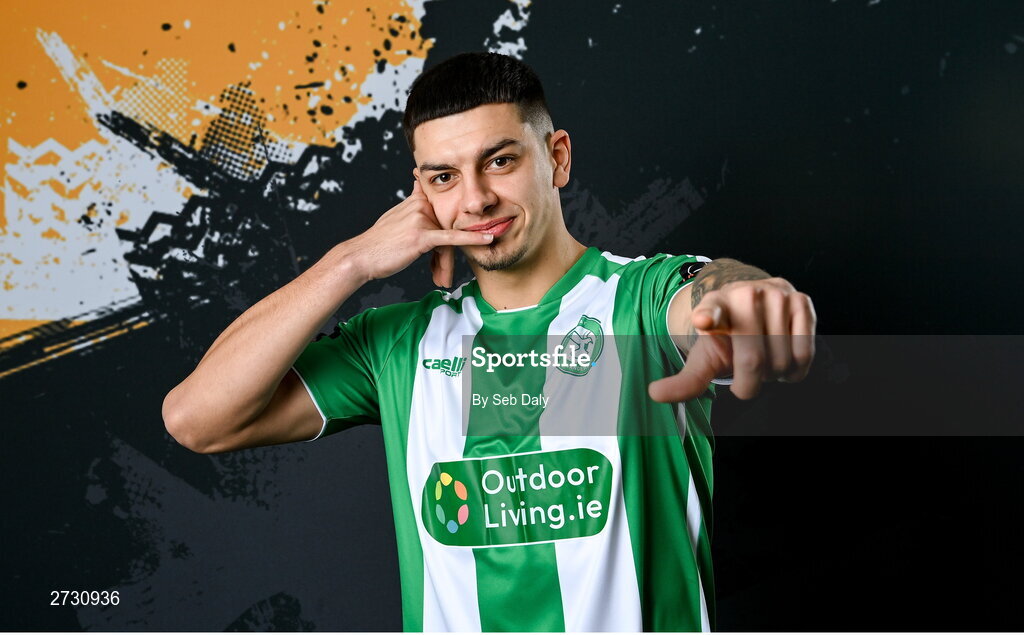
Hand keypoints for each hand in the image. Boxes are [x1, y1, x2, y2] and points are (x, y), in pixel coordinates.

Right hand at [345, 179, 493, 286]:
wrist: (361, 257)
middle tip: (442, 273)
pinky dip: (471, 239)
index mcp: (415, 200)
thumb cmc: (378, 243)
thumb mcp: (395, 218)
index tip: (461, 227)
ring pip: (447, 237)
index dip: (457, 217)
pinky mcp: (422, 235)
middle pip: (447, 226)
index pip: (443, 207)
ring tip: (442, 278)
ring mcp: (421, 219)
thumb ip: (411, 206)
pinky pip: (451, 238)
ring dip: (446, 262)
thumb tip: (417, 187)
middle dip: (446, 252)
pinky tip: (488, 239)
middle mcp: (419, 205)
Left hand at [648, 278, 816, 401]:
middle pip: (754, 362)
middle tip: (745, 375)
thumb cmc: (727, 337)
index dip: (709, 316)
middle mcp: (745, 294)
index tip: (703, 319)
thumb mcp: (704, 356)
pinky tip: (783, 360)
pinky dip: (794, 370)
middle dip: (750, 383)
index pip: (712, 310)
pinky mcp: (802, 301)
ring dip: (774, 375)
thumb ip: (686, 380)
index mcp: (713, 305)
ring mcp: (776, 295)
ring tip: (764, 361)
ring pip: (781, 360)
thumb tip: (654, 394)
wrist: (753, 306)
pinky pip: (804, 353)